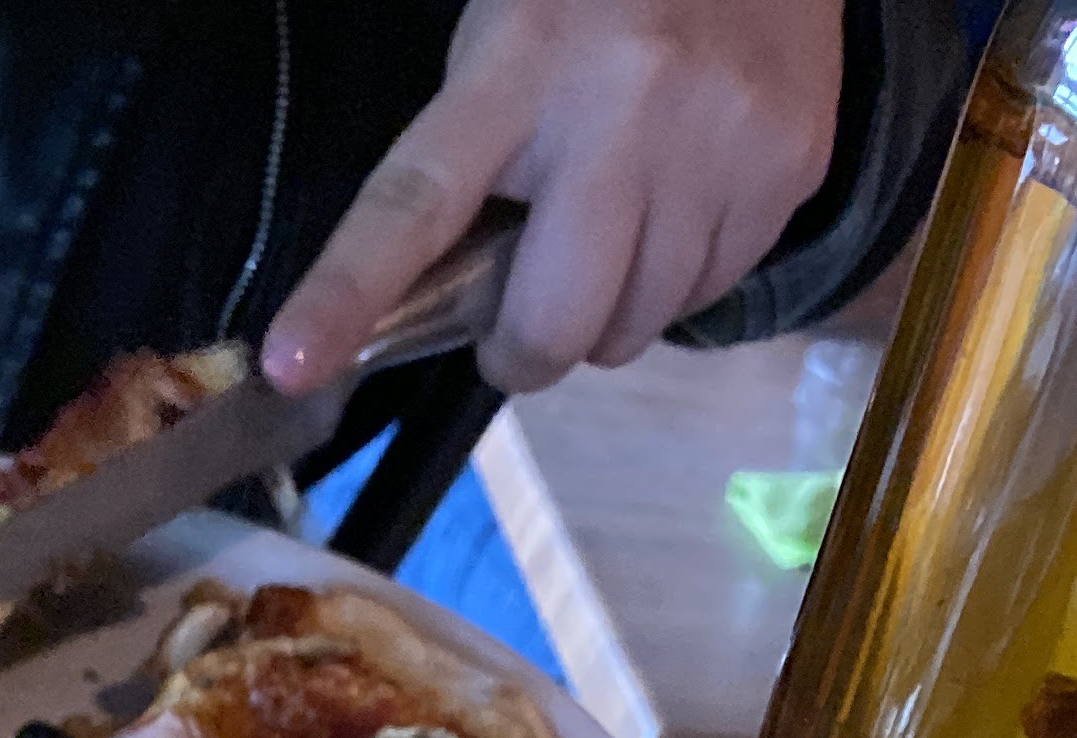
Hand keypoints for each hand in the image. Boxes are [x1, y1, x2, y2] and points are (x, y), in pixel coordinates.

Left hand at [261, 0, 843, 397]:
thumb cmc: (598, 0)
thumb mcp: (504, 49)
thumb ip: (466, 170)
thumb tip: (435, 307)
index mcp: (517, 72)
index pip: (413, 203)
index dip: (346, 293)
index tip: (291, 363)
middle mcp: (622, 110)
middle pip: (551, 325)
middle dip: (524, 349)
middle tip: (521, 314)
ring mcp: (715, 143)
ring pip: (632, 330)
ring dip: (608, 313)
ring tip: (615, 225)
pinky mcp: (786, 167)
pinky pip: (707, 295)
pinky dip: (681, 277)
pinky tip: (682, 197)